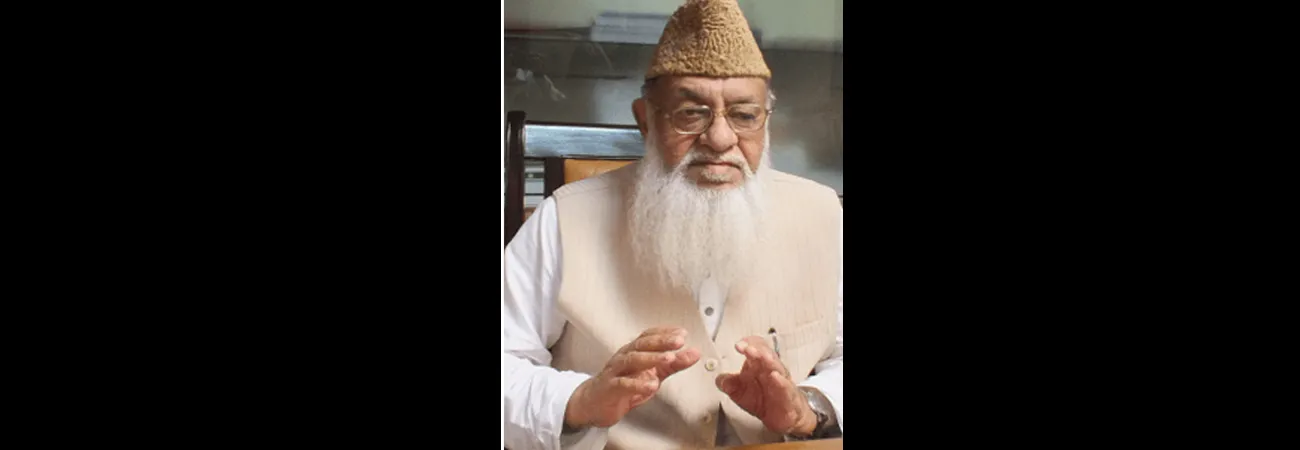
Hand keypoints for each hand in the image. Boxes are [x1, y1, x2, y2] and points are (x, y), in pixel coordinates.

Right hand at [564, 327, 700, 428]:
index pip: (649, 336)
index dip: (665, 333)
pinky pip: (623, 384)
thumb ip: (673, 364)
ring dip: (651, 358)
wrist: (594, 403)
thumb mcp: (653, 374)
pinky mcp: (609, 387)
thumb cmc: (623, 385)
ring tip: (669, 359)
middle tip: (679, 341)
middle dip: (661, 341)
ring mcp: (615, 371)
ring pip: (632, 360)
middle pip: (642, 344)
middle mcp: (624, 356)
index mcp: (634, 351)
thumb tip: (694, 353)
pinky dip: (637, 384)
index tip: (682, 333)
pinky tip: (651, 385)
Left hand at [715, 336, 817, 435]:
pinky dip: (781, 381)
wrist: (782, 416)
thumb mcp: (739, 392)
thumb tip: (719, 379)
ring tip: (762, 356)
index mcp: (759, 364)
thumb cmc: (763, 399)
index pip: (756, 347)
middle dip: (756, 349)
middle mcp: (771, 369)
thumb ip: (728, 383)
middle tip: (747, 348)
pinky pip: (786, 386)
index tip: (738, 346)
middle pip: (766, 354)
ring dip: (769, 360)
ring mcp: (781, 381)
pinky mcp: (788, 395)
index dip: (748, 343)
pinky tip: (775, 377)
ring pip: (777, 367)